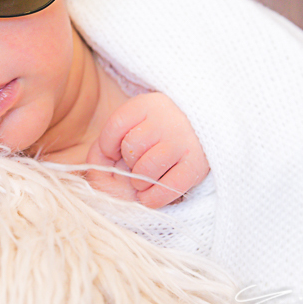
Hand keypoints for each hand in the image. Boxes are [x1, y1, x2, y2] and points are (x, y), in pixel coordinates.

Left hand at [85, 92, 209, 207]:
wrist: (206, 126)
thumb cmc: (159, 130)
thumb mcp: (135, 123)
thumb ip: (107, 142)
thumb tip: (96, 167)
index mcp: (147, 105)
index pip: (115, 125)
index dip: (107, 144)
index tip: (114, 151)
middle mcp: (167, 120)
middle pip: (130, 148)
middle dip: (127, 163)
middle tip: (137, 163)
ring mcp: (183, 142)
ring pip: (145, 170)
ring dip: (139, 181)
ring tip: (144, 178)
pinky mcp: (196, 165)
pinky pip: (166, 190)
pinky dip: (152, 198)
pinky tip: (150, 194)